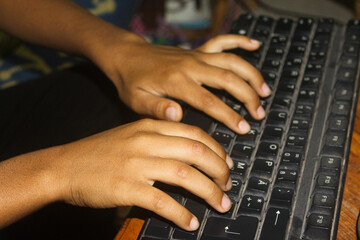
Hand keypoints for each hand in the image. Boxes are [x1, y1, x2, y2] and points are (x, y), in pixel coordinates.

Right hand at [52, 119, 233, 230]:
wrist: (64, 166)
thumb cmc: (98, 152)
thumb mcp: (130, 134)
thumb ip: (158, 138)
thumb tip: (187, 153)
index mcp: (149, 126)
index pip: (194, 134)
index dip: (217, 149)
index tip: (226, 163)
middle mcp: (146, 141)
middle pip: (196, 152)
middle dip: (219, 170)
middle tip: (228, 184)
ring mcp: (137, 164)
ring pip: (186, 175)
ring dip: (209, 192)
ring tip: (220, 203)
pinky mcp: (127, 188)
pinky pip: (163, 201)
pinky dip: (181, 213)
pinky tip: (190, 222)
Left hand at [92, 33, 270, 134]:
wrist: (127, 56)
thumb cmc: (131, 82)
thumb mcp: (136, 101)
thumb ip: (156, 109)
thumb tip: (178, 116)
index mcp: (177, 82)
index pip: (210, 101)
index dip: (230, 116)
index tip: (244, 128)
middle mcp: (191, 66)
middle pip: (228, 79)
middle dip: (248, 97)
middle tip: (259, 114)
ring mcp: (196, 56)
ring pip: (231, 61)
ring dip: (251, 74)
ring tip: (265, 91)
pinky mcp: (197, 51)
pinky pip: (222, 41)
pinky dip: (239, 41)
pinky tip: (254, 44)